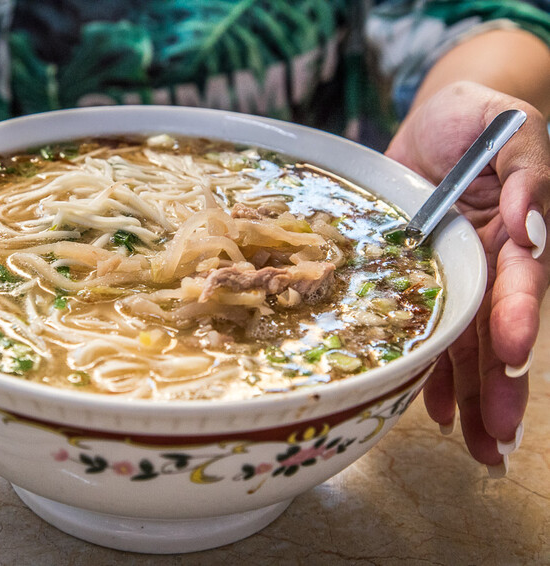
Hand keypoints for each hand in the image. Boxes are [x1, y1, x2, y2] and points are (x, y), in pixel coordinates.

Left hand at [386, 81, 549, 473]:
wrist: (434, 123)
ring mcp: (460, 278)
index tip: (512, 353)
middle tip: (500, 440)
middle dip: (500, 385)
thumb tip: (528, 225)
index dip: (518, 318)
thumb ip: (525, 172)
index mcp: (517, 231)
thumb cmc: (474, 117)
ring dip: (473, 398)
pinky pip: (433, 333)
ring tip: (477, 449)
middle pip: (497, 331)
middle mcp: (492, 266)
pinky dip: (434, 372)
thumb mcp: (506, 125)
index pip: (522, 282)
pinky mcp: (427, 282)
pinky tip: (433, 412)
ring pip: (467, 346)